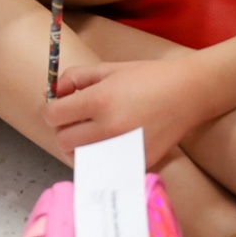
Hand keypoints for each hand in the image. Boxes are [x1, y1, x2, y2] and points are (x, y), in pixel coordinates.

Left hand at [45, 58, 201, 161]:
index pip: (53, 116)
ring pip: (81, 159)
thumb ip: (72, 79)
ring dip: (77, 148)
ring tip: (87, 134)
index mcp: (98, 101)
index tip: (61, 107)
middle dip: (62, 130)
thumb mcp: (104, 69)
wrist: (186, 93)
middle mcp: (110, 128)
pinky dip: (100, 159)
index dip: (52, 110)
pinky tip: (106, 144)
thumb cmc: (144, 77)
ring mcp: (126, 148)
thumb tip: (49, 94)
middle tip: (74, 121)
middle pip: (63, 141)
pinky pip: (106, 167)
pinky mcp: (140, 162)